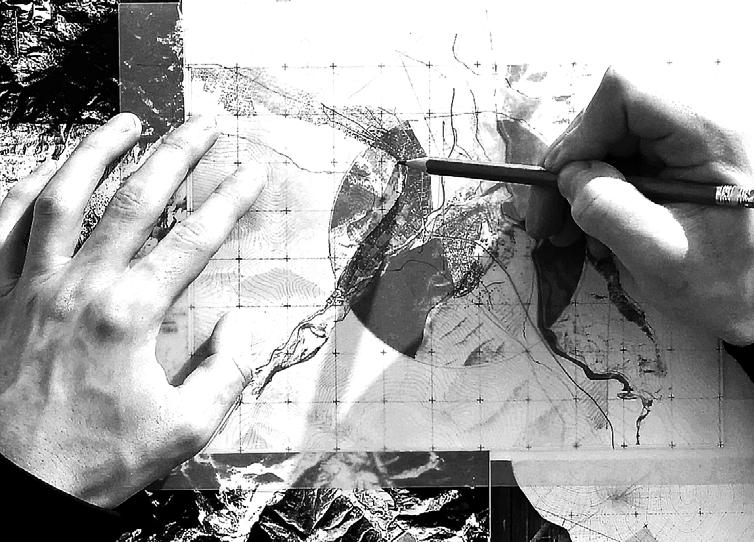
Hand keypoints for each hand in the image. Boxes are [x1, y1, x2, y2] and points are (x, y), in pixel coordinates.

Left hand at [0, 114, 264, 507]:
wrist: (15, 489)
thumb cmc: (99, 461)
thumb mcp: (186, 430)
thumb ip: (226, 372)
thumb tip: (241, 325)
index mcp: (131, 316)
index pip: (194, 241)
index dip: (231, 202)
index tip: (254, 174)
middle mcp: (82, 287)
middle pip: (136, 201)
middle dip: (177, 154)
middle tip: (204, 122)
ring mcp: (32, 287)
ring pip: (64, 198)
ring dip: (98, 151)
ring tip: (127, 120)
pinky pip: (4, 227)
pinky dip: (25, 191)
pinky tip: (46, 169)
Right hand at [526, 67, 753, 344]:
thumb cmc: (728, 288)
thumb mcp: (662, 259)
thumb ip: (608, 212)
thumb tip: (568, 177)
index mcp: (711, 135)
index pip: (626, 91)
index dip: (581, 132)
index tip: (563, 184)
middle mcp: (699, 124)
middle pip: (607, 115)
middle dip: (569, 169)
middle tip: (546, 224)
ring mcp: (686, 141)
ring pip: (605, 140)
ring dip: (578, 187)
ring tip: (569, 237)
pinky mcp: (675, 159)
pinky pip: (618, 161)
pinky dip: (596, 195)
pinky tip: (595, 233)